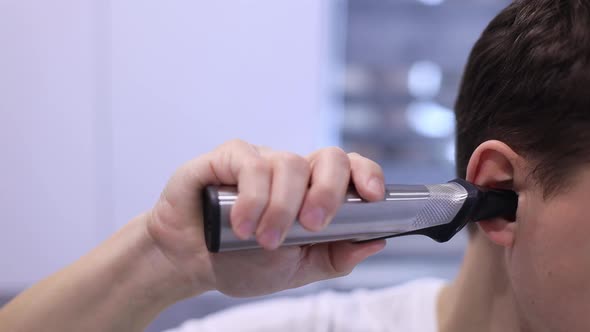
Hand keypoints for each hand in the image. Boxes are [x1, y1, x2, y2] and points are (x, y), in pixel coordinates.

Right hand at [147, 139, 386, 297]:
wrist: (189, 264)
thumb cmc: (241, 262)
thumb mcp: (297, 269)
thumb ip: (335, 257)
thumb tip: (375, 241)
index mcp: (310, 192)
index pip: (348, 169)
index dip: (365, 174)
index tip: (373, 196)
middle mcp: (289, 172)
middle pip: (328, 157)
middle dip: (327, 192)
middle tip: (312, 225)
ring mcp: (259, 161)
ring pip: (289, 164)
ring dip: (281, 208)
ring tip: (263, 239)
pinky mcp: (226, 158)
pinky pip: (250, 163)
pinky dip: (252, 197)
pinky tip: (241, 224)